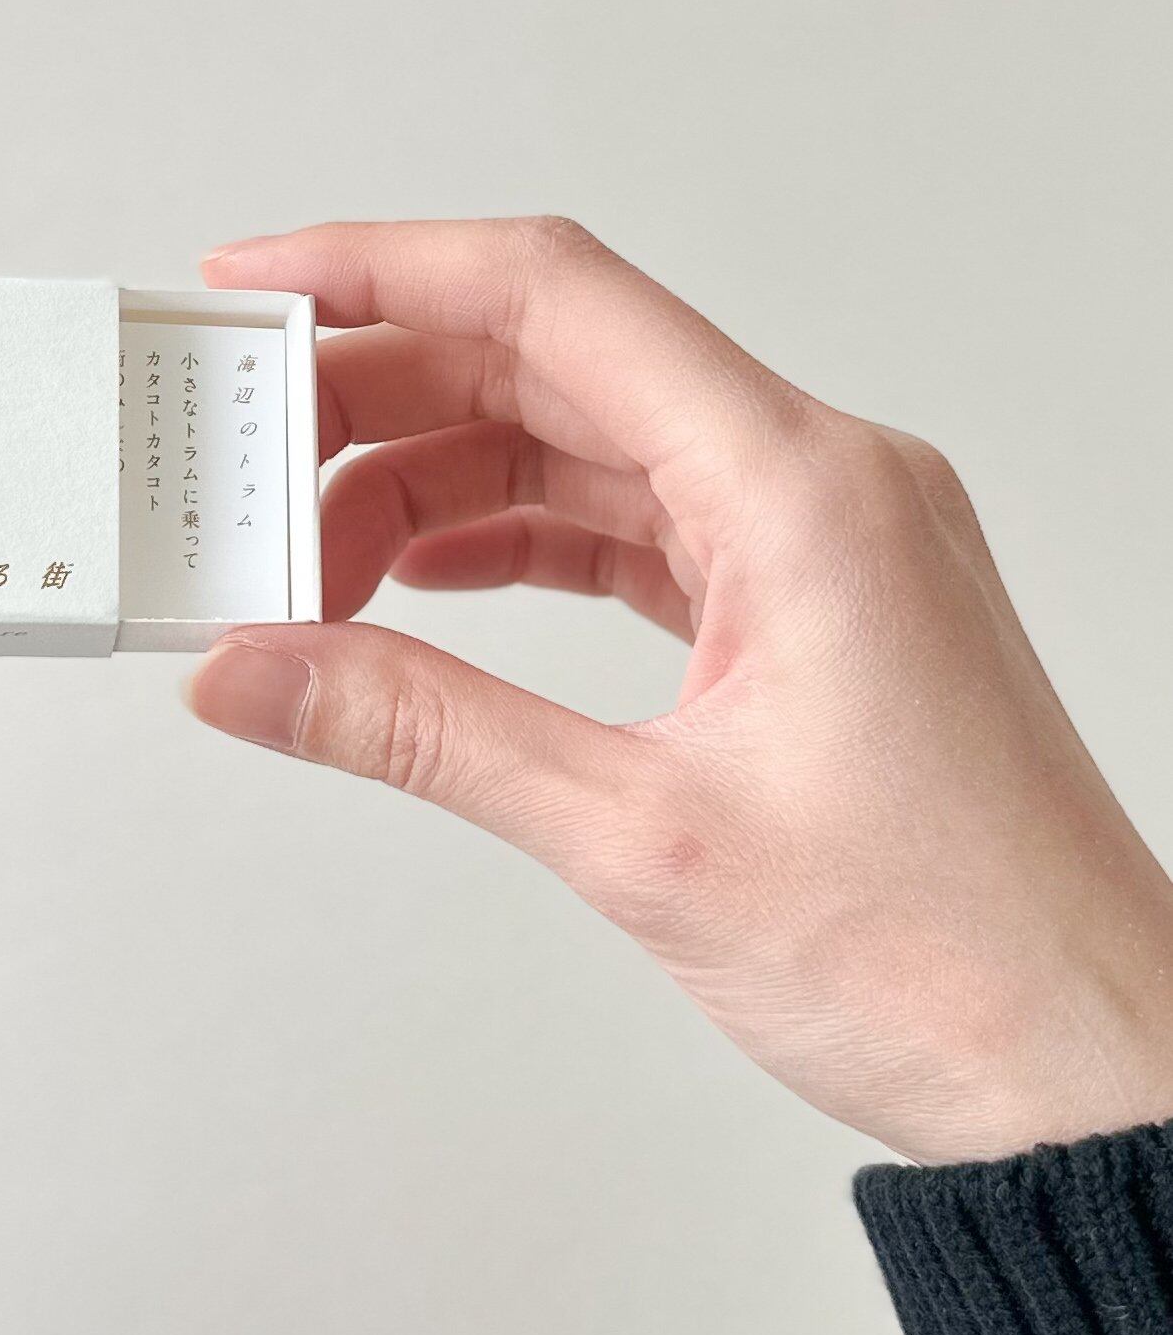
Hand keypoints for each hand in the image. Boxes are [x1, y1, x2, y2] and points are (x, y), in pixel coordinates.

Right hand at [186, 217, 1172, 1162]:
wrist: (1087, 1067)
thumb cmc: (950, 957)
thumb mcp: (640, 836)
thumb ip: (424, 731)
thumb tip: (261, 670)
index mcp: (802, 486)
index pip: (556, 296)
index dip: (386, 267)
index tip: (263, 280)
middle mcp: (824, 481)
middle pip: (558, 357)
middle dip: (386, 390)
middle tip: (248, 447)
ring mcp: (825, 541)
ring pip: (591, 440)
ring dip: (441, 478)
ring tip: (311, 550)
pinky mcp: (815, 607)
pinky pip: (639, 520)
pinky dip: (520, 537)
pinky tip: (424, 579)